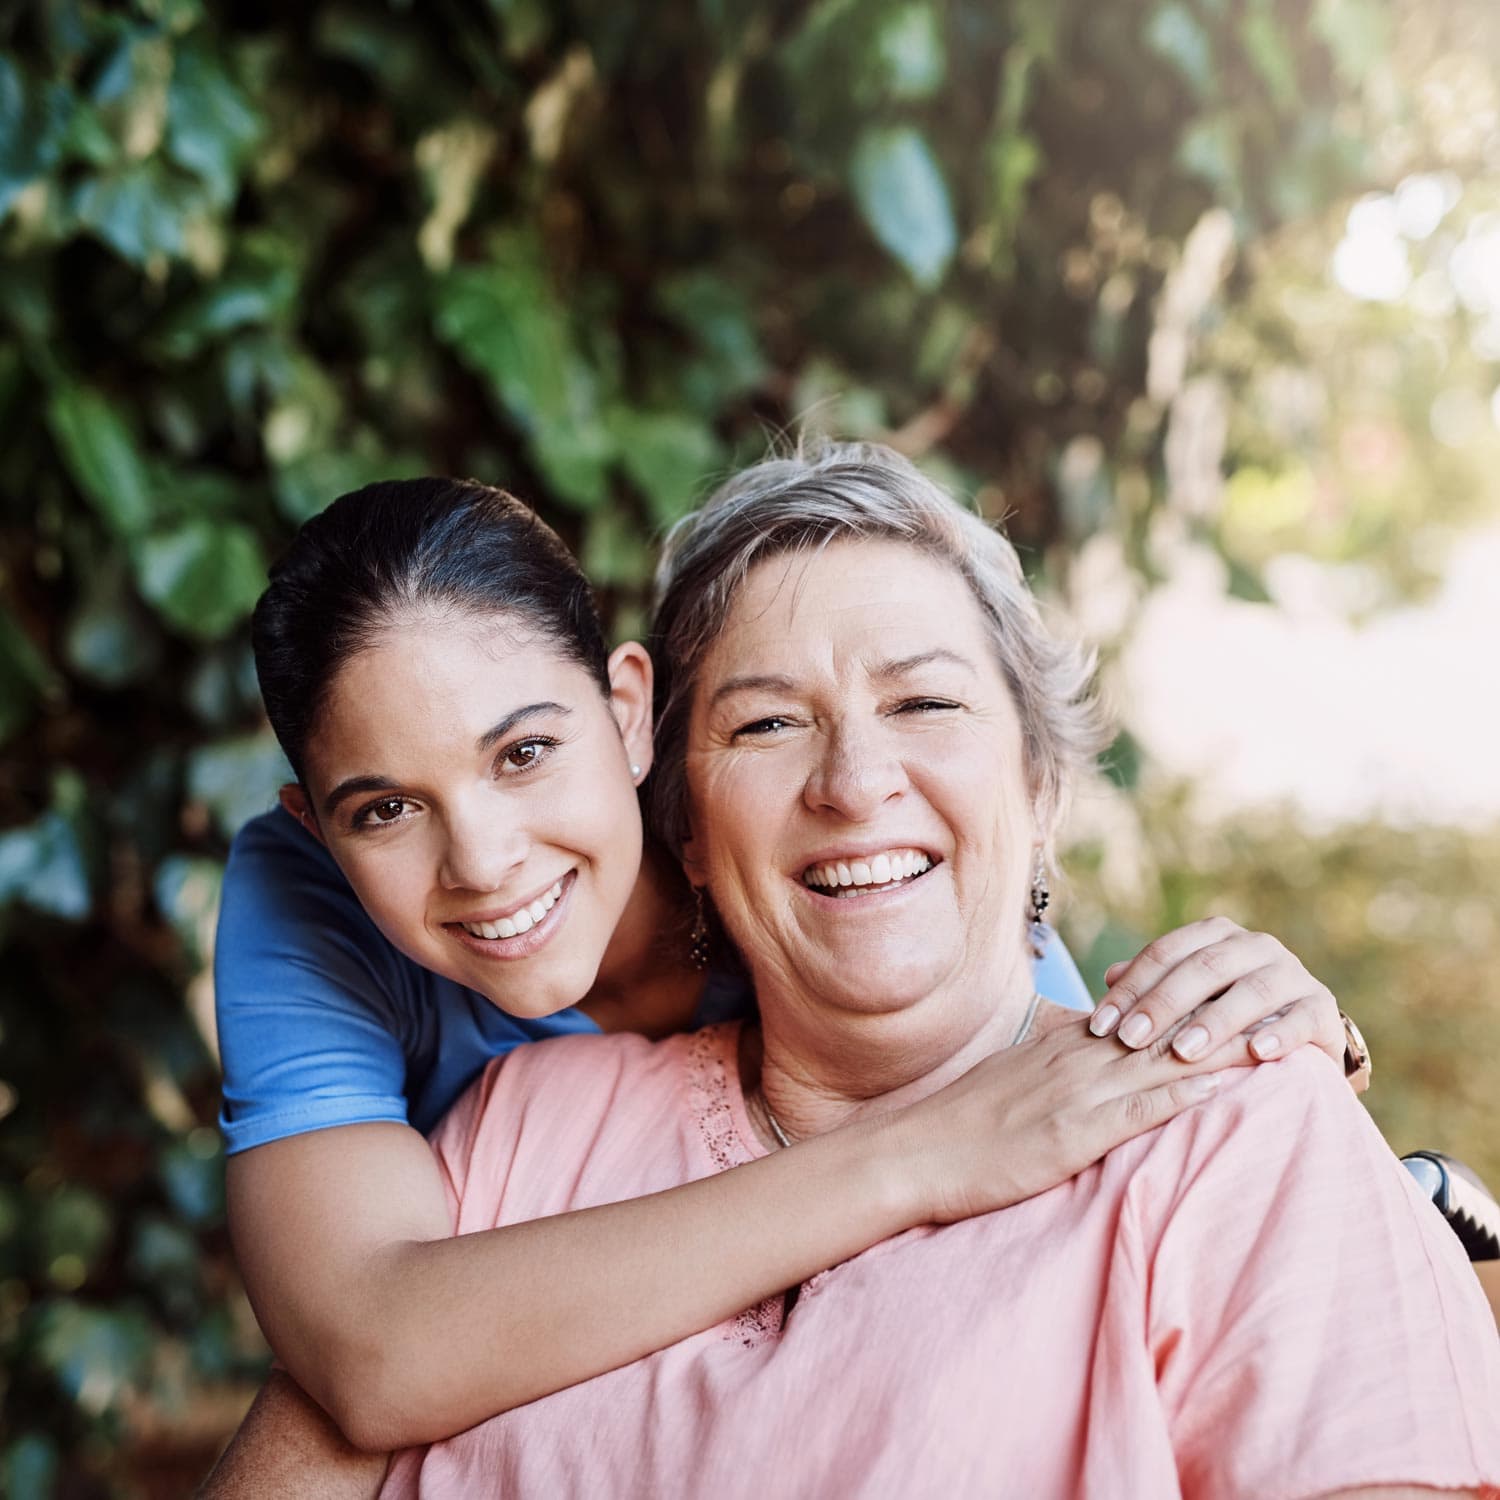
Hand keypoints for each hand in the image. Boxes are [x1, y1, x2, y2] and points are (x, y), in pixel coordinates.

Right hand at [898, 1011, 1239, 1223]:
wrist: (917, 1150)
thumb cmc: (964, 1124)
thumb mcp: (1016, 1080)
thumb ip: (1058, 1066)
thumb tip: (1095, 1058)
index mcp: (1067, 1046)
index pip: (1146, 1014)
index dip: (1198, 1004)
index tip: (1246, 994)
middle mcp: (1078, 1058)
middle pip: (1166, 1028)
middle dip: (1224, 1016)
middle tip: (1279, 1002)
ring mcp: (1075, 1093)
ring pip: (1161, 1061)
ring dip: (1219, 1049)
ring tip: (1272, 1037)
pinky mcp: (1071, 1133)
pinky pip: (1135, 1109)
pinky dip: (1180, 1095)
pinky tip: (1220, 1088)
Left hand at [1086, 917, 1345, 1074]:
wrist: (1299, 1030)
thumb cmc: (1226, 1010)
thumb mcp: (1189, 994)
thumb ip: (1152, 984)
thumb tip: (1109, 977)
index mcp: (1216, 935)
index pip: (1164, 954)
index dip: (1130, 988)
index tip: (1100, 1025)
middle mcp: (1255, 946)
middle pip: (1203, 968)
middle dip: (1163, 1004)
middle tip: (1131, 1039)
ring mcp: (1292, 974)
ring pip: (1251, 991)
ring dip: (1215, 1021)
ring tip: (1184, 1051)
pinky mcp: (1322, 1007)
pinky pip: (1302, 1017)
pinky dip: (1282, 1033)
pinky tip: (1258, 1052)